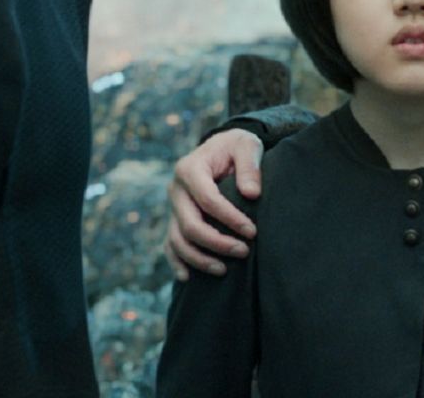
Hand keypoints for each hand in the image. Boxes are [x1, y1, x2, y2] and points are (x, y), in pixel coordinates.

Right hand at [164, 129, 263, 279]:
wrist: (221, 149)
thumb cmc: (236, 147)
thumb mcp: (246, 145)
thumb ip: (249, 166)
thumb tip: (251, 194)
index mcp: (189, 168)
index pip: (208, 200)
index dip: (230, 219)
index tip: (252, 232)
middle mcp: (175, 189)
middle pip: (190, 224)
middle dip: (217, 243)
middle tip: (244, 252)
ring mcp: (173, 207)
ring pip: (178, 240)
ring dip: (199, 259)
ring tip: (224, 270)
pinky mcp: (175, 220)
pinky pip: (170, 246)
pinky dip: (177, 262)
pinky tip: (188, 278)